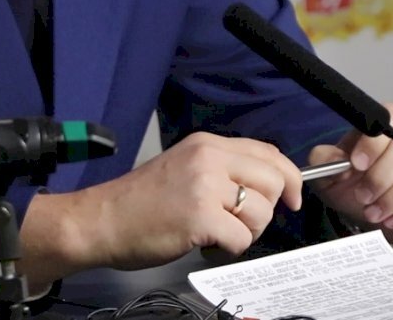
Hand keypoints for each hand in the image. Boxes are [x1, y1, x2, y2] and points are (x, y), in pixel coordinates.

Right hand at [20, 131, 301, 285]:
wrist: (100, 220)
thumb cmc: (140, 201)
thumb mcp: (185, 166)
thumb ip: (223, 168)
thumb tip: (267, 183)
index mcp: (208, 144)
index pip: (269, 152)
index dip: (289, 177)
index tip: (292, 199)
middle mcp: (209, 157)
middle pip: (273, 181)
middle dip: (267, 210)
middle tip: (242, 224)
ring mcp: (205, 186)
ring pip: (262, 212)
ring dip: (247, 232)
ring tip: (219, 234)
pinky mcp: (200, 217)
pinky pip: (241, 238)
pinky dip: (229, 249)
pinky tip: (207, 245)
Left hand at [308, 103, 392, 242]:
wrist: (368, 207)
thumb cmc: (352, 179)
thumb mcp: (330, 168)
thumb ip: (325, 158)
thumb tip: (337, 162)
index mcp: (390, 122)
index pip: (388, 120)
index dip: (372, 144)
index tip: (356, 164)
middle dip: (381, 177)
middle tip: (362, 195)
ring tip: (372, 212)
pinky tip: (391, 220)